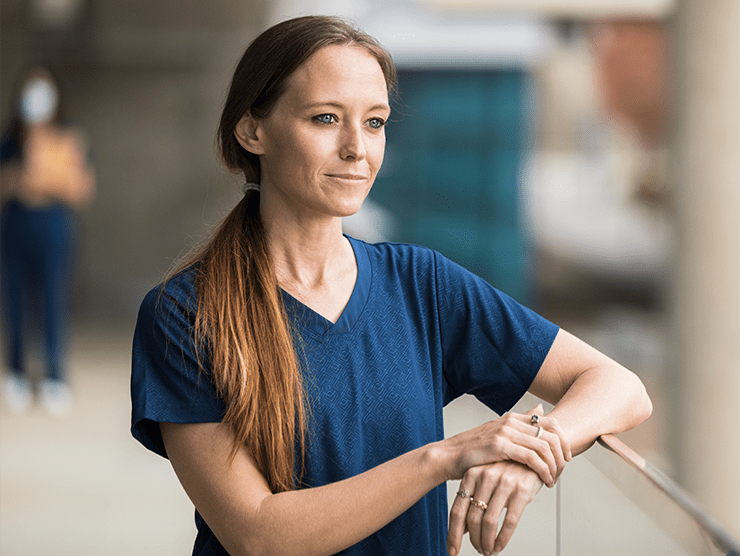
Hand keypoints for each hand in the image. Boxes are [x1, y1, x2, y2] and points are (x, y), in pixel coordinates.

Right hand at [443, 405, 570, 487]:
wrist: (449, 456)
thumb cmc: (474, 449)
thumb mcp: (499, 432)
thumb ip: (521, 422)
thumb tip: (540, 408)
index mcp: (513, 417)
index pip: (551, 422)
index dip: (565, 441)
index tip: (566, 458)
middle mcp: (511, 421)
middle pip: (552, 435)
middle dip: (562, 456)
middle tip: (561, 472)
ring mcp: (505, 432)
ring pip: (545, 447)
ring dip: (554, 466)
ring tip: (552, 480)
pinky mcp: (500, 446)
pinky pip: (532, 458)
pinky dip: (543, 471)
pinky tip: (543, 481)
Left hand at [447, 461, 542, 555]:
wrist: (533, 454)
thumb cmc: (506, 470)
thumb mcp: (485, 480)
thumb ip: (473, 499)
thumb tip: (462, 530)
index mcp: (471, 475)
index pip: (457, 510)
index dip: (453, 534)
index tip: (452, 551)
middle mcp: (485, 477)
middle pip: (472, 518)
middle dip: (474, 540)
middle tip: (478, 550)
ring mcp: (503, 482)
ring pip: (489, 522)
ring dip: (487, 542)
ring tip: (488, 550)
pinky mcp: (521, 490)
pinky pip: (509, 521)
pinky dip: (503, 538)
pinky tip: (500, 545)